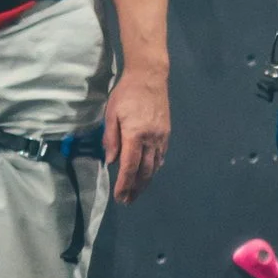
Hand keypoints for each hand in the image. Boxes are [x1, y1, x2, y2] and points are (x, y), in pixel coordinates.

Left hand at [104, 64, 171, 203]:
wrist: (150, 77)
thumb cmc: (127, 93)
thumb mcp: (112, 113)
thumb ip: (111, 138)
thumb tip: (111, 161)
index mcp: (135, 135)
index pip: (130, 166)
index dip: (124, 184)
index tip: (119, 196)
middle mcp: (151, 139)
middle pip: (144, 171)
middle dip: (135, 188)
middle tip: (127, 201)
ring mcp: (161, 137)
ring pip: (154, 166)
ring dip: (145, 182)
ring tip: (136, 193)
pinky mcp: (166, 134)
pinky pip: (161, 156)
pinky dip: (154, 169)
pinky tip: (148, 174)